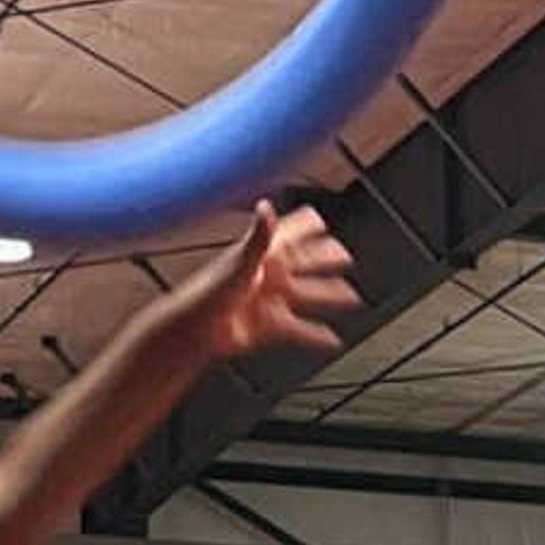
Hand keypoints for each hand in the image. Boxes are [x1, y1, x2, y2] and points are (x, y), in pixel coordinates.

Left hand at [186, 202, 355, 359]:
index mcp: (261, 254)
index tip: (320, 219)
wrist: (194, 329)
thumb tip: (266, 205)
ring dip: (327, 295)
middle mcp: (266, 274)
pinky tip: (331, 339)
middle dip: (324, 260)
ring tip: (350, 297)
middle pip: (303, 263)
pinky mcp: (267, 325)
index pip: (289, 233)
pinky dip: (315, 334)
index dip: (305, 226)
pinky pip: (298, 329)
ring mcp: (268, 300)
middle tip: (345, 257)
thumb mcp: (240, 260)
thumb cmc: (208, 293)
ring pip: (305, 295)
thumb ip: (259, 235)